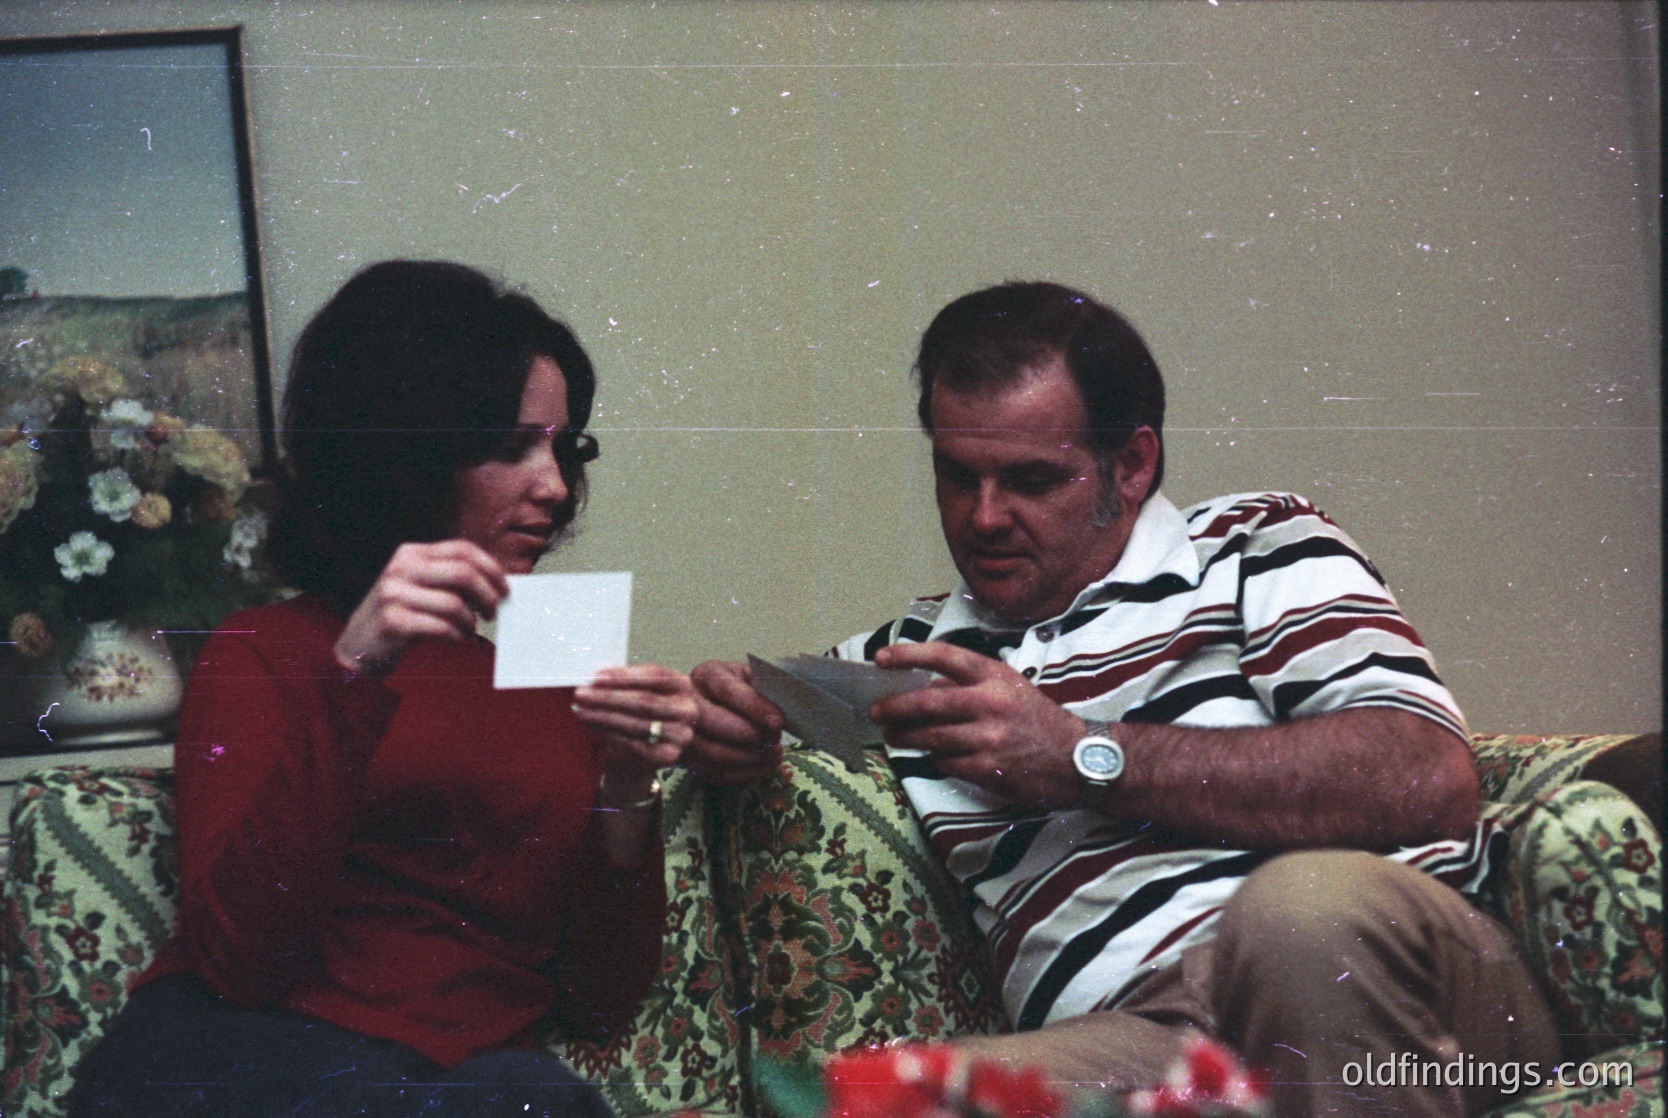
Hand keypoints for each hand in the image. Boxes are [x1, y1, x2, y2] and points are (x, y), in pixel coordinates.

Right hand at [334, 540, 508, 676]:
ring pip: (454, 604)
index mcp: (411, 553)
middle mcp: (400, 568)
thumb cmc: (401, 616)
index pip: (462, 550)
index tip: (505, 589)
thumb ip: (450, 580)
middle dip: (488, 595)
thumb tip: (497, 584)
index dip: (491, 568)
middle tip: (494, 612)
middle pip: (463, 573)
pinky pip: (441, 627)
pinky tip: (456, 639)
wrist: (357, 647)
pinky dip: (457, 636)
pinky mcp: (392, 622)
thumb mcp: (420, 587)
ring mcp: (393, 594)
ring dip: (471, 622)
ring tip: (469, 630)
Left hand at [573, 665, 698, 790]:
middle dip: (609, 697)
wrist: (646, 753)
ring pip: (635, 723)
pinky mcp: (668, 755)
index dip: (623, 676)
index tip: (596, 678)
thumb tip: (595, 680)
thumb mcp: (639, 692)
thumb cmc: (641, 715)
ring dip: (603, 716)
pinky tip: (592, 725)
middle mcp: (687, 710)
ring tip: (581, 709)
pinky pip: (632, 743)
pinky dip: (608, 733)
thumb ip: (624, 683)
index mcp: (683, 685)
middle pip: (644, 701)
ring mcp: (681, 734)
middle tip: (582, 694)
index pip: (654, 675)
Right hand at [685, 660, 784, 784]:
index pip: (727, 690)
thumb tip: (778, 715)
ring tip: (775, 752)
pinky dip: (746, 773)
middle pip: (710, 721)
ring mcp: (684, 733)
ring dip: (749, 757)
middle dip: (747, 734)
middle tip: (774, 739)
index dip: (753, 707)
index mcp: (707, 675)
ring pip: (711, 752)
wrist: (733, 707)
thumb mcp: (757, 679)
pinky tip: (766, 765)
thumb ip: (766, 690)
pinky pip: (716, 773)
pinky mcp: (692, 760)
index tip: (778, 722)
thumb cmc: (749, 690)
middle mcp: (688, 702)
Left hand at [871, 641, 1087, 808]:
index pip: (945, 657)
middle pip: (927, 702)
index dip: (909, 654)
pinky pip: (946, 761)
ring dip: (904, 737)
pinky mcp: (988, 768)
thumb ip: (970, 685)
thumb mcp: (1010, 688)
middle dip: (894, 707)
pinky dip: (934, 758)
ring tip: (892, 736)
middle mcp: (991, 703)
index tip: (881, 657)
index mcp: (995, 676)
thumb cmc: (1038, 720)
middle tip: (876, 710)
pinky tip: (931, 755)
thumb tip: (924, 687)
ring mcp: (989, 738)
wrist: (1077, 759)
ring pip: (930, 736)